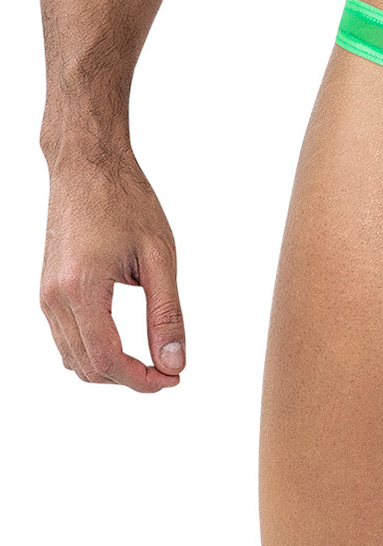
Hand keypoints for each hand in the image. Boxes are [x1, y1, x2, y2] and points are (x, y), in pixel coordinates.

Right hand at [40, 153, 184, 392]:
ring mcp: (46, 295)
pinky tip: (122, 342)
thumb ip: (166, 313)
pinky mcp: (47, 289)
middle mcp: (54, 299)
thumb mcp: (159, 255)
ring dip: (110, 368)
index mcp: (81, 289)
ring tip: (151, 358)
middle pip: (87, 367)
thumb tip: (174, 361)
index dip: (142, 380)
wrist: (87, 166)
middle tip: (169, 370)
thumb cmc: (125, 200)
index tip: (174, 378)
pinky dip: (92, 351)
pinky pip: (65, 338)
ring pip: (73, 359)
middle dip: (129, 378)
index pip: (107, 360)